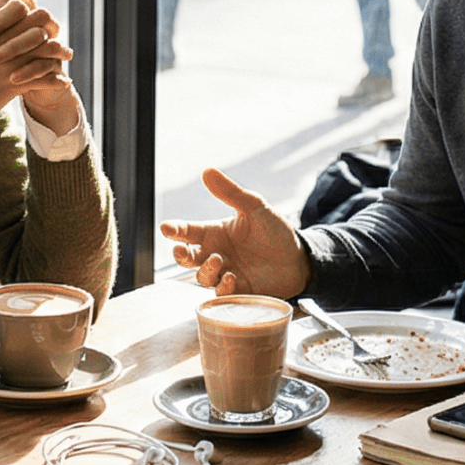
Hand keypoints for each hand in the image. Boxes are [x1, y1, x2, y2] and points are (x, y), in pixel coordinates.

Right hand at [0, 0, 72, 146]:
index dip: (24, 5)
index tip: (29, 17)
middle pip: (34, 16)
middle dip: (46, 23)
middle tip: (53, 32)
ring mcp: (4, 60)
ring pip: (44, 45)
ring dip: (58, 50)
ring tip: (67, 55)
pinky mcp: (11, 83)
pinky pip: (42, 77)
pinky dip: (54, 80)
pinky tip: (63, 82)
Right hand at [159, 167, 310, 299]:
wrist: (299, 258)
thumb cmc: (274, 231)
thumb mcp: (254, 207)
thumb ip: (230, 192)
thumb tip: (207, 171)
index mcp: (215, 233)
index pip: (188, 231)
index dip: (175, 229)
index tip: (166, 227)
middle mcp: (216, 254)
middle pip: (187, 258)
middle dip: (180, 255)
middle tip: (181, 251)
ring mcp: (226, 273)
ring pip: (202, 277)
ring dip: (206, 270)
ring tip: (218, 260)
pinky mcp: (238, 292)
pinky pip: (221, 294)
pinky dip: (223, 288)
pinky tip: (231, 278)